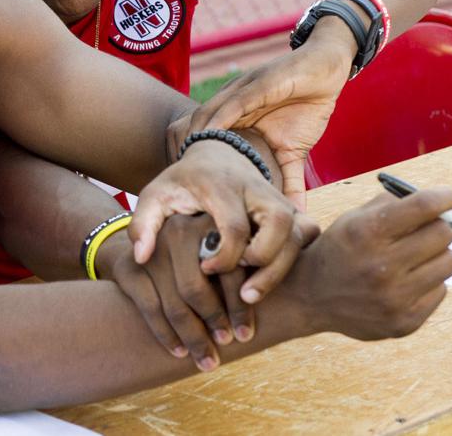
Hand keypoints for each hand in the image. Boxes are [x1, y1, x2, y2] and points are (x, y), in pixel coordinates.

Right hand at [98, 213, 255, 371]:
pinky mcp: (129, 267)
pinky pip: (150, 308)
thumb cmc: (200, 257)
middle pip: (197, 289)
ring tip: (206, 360)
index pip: (229, 270)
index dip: (239, 307)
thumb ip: (242, 271)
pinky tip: (179, 351)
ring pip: (174, 304)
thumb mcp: (223, 252)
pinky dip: (166, 335)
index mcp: (209, 224)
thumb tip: (278, 314)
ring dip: (193, 338)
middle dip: (213, 324)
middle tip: (225, 347)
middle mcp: (178, 230)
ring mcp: (150, 249)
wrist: (145, 244)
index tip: (246, 335)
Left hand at [128, 139, 320, 304]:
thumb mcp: (155, 196)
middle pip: (280, 225)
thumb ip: (143, 223)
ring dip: (281, 269)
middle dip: (265, 264)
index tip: (205, 271)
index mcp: (222, 185)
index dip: (225, 256)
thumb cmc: (183, 182)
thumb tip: (142, 258)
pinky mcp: (292, 209)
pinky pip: (309, 235)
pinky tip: (271, 281)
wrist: (215, 154)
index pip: (235, 225)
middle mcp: (258, 189)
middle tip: (242, 292)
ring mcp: (280, 198)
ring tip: (251, 298)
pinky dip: (297, 260)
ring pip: (300, 233)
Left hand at [172, 21, 354, 211]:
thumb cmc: (307, 107)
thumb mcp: (294, 152)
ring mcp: (241, 92)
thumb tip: (296, 213)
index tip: (181, 189)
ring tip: (185, 162)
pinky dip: (221, 118)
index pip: (201, 140)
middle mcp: (230, 105)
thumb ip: (291, 181)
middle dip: (180, 151)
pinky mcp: (258, 83)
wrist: (328, 68)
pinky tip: (211, 135)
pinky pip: (234, 102)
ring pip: (207, 115)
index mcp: (235, 120)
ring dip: (194, 137)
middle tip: (174, 179)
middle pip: (194, 128)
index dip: (189, 161)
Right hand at [290, 187, 451, 339]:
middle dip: (436, 228)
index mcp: (366, 232)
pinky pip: (441, 290)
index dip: (443, 198)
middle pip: (443, 234)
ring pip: (449, 263)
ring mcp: (394, 298)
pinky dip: (428, 282)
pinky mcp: (404, 322)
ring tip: (410, 259)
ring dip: (435, 256)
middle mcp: (380, 265)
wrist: (309, 295)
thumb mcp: (361, 217)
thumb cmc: (341, 247)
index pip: (425, 206)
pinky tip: (403, 282)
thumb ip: (411, 204)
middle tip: (418, 232)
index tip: (444, 199)